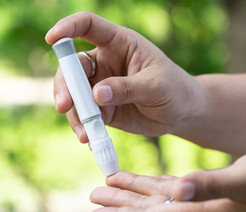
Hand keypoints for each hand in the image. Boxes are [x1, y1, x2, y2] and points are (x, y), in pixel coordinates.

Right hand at [46, 11, 204, 142]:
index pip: (89, 26)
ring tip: (86, 134)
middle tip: (65, 106)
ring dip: (74, 113)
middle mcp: (106, 63)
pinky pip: (85, 116)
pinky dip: (84, 128)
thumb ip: (128, 88)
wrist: (182, 113)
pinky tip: (91, 140)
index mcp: (120, 44)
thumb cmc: (175, 90)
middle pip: (73, 67)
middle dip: (65, 86)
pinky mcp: (103, 108)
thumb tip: (96, 94)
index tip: (51, 39)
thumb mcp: (156, 86)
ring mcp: (101, 86)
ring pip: (75, 95)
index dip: (68, 27)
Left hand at [88, 151, 245, 211]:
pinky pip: (173, 188)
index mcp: (202, 211)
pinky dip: (154, 184)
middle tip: (92, 200)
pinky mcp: (207, 189)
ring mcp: (201, 200)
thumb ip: (212, 185)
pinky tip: (143, 180)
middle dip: (120, 206)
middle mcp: (197, 209)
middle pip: (149, 211)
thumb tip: (179, 188)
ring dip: (133, 193)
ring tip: (109, 187)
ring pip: (157, 198)